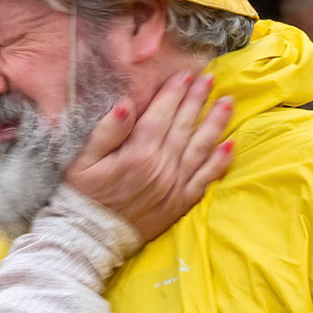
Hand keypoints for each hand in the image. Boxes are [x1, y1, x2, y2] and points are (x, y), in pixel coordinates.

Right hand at [63, 71, 235, 243]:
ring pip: (200, 148)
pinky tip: (231, 144)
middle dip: (197, 99)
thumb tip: (125, 105)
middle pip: (184, 126)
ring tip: (228, 102)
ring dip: (215, 123)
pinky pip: (205, 179)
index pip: (161, 114)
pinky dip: (219, 162)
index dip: (174, 92)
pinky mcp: (180, 203)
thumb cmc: (81, 196)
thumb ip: (106, 132)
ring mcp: (174, 186)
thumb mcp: (82, 161)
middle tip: (210, 78)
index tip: (185, 74)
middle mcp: (161, 167)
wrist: (88, 239)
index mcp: (138, 153)